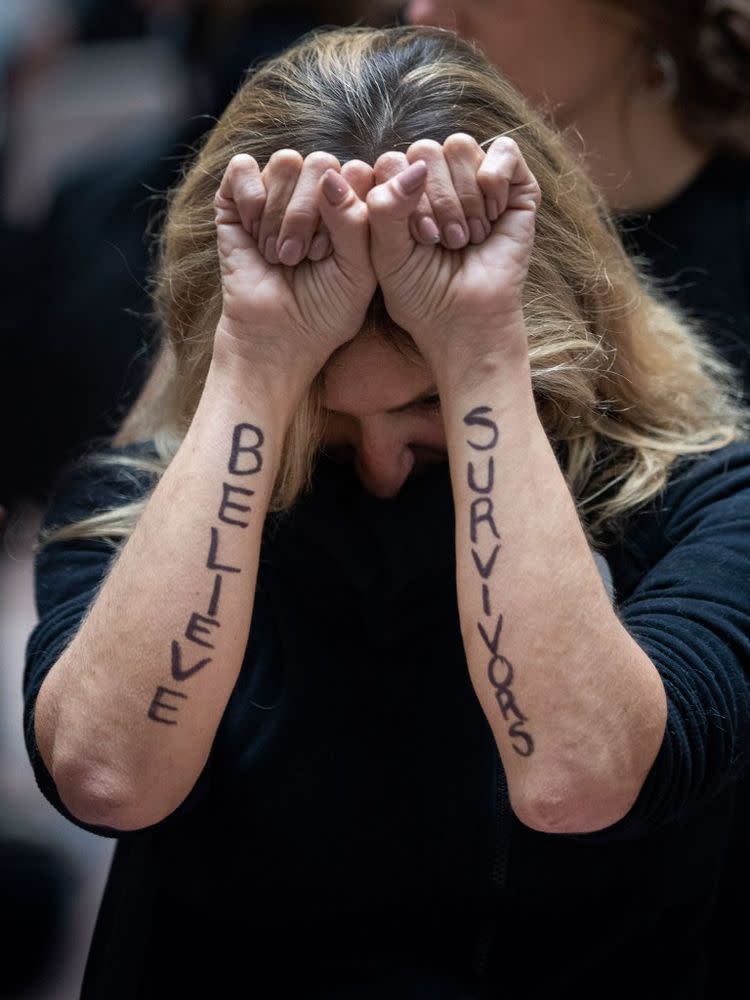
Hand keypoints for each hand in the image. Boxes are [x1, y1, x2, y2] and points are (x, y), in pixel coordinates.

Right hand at [213, 151, 375, 391]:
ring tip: (282, 256)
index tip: (334, 254)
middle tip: (305, 257)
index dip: (348, 207)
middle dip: (311, 213)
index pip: (357, 169)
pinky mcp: (236, 201)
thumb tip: (339, 173)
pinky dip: (250, 199)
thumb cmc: (326, 312)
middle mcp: (315, 193)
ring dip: (282, 215)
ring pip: (285, 162)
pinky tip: (254, 233)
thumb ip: (360, 220)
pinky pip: (243, 168)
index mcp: (351, 205)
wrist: (279, 339)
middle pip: (320, 161)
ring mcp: (276, 194)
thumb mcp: (360, 271)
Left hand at [367, 134, 540, 378]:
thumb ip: (383, 207)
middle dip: (434, 200)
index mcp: (401, 192)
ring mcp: (475, 180)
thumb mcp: (386, 254)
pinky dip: (495, 179)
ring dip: (464, 198)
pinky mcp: (514, 186)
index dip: (403, 195)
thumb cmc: (421, 294)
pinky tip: (492, 214)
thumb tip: (414, 165)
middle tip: (445, 241)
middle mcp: (437, 179)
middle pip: (426, 149)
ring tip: (467, 237)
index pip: (393, 160)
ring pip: (460, 146)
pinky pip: (503, 150)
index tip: (420, 239)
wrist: (465, 321)